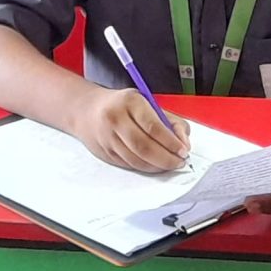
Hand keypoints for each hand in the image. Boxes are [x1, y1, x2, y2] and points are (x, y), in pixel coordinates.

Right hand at [73, 87, 191, 173]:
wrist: (86, 110)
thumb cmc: (122, 105)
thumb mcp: (146, 103)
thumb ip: (170, 121)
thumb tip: (183, 143)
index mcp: (130, 102)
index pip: (154, 127)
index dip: (171, 142)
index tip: (183, 150)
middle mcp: (115, 119)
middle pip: (145, 147)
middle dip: (166, 159)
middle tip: (179, 162)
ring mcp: (107, 137)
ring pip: (136, 160)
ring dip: (157, 166)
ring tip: (169, 164)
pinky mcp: (104, 152)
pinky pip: (129, 164)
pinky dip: (145, 168)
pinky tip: (154, 165)